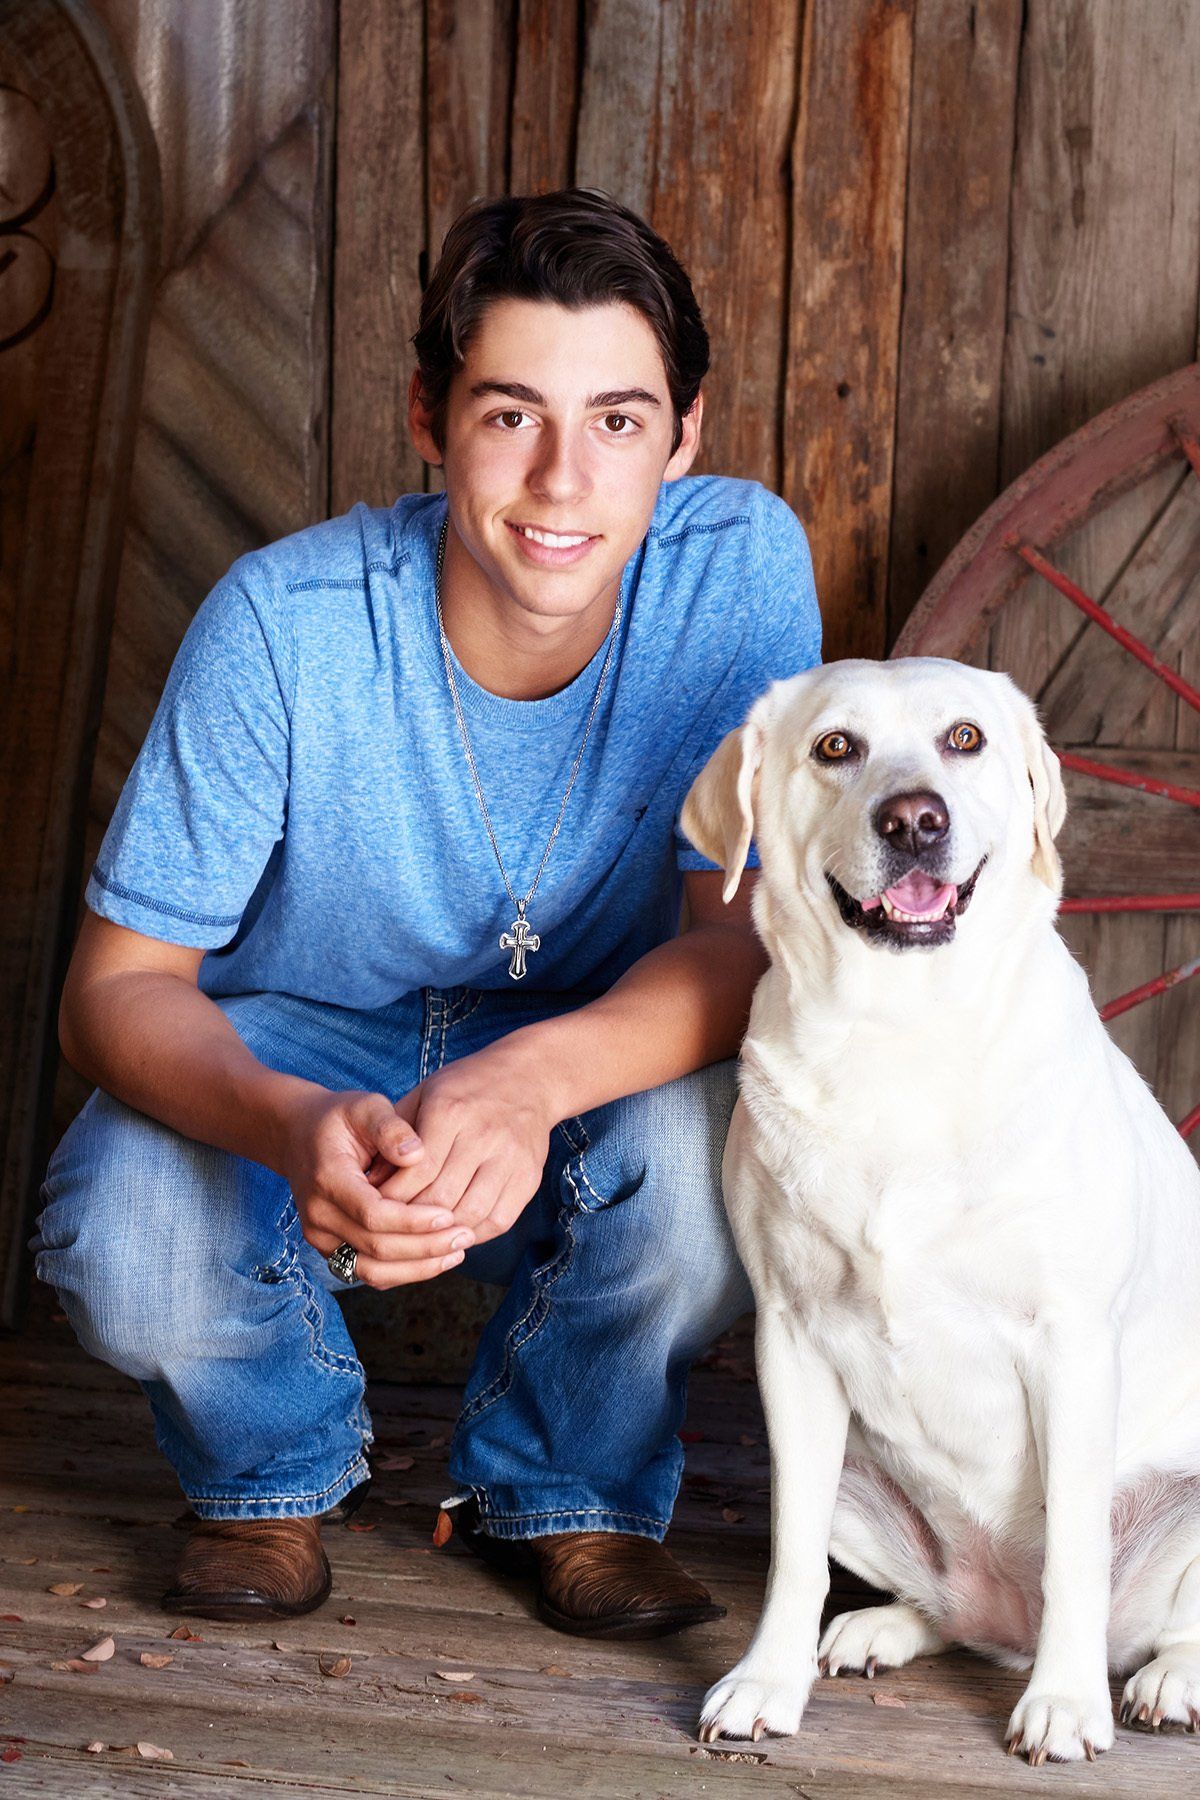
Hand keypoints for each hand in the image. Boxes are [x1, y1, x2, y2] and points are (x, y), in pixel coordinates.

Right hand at [278, 1086, 475, 1287]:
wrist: (299, 1137)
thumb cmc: (340, 1118)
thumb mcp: (364, 1107)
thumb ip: (389, 1127)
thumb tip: (417, 1155)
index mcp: (327, 1180)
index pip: (372, 1214)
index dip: (412, 1220)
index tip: (448, 1215)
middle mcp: (318, 1216)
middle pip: (375, 1248)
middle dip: (424, 1247)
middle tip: (465, 1236)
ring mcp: (321, 1237)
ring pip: (372, 1271)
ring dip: (417, 1268)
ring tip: (457, 1252)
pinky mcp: (332, 1249)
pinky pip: (369, 1271)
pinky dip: (404, 1271)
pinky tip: (436, 1258)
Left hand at [370, 1035, 559, 1246]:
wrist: (528, 1078)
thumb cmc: (465, 1089)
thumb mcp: (424, 1094)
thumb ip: (395, 1135)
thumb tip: (370, 1183)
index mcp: (451, 1111)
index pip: (418, 1171)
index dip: (393, 1197)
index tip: (376, 1207)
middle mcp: (484, 1134)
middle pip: (441, 1197)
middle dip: (412, 1219)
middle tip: (394, 1228)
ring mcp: (511, 1157)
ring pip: (469, 1214)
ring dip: (442, 1233)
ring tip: (422, 1235)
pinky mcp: (529, 1176)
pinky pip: (498, 1220)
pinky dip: (472, 1234)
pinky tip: (454, 1231)